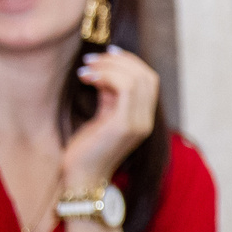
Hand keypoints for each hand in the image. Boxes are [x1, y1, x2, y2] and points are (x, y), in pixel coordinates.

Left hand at [61, 45, 159, 194]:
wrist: (82, 178)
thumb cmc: (87, 149)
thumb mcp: (102, 115)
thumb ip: (110, 95)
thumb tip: (105, 69)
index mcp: (143, 118)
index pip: (149, 80)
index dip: (131, 61)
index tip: (107, 54)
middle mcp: (146, 121)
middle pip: (147, 76)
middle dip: (119, 60)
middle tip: (92, 59)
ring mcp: (138, 123)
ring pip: (137, 78)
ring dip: (110, 66)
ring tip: (87, 68)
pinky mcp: (125, 125)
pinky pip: (125, 87)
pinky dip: (106, 75)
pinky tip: (88, 77)